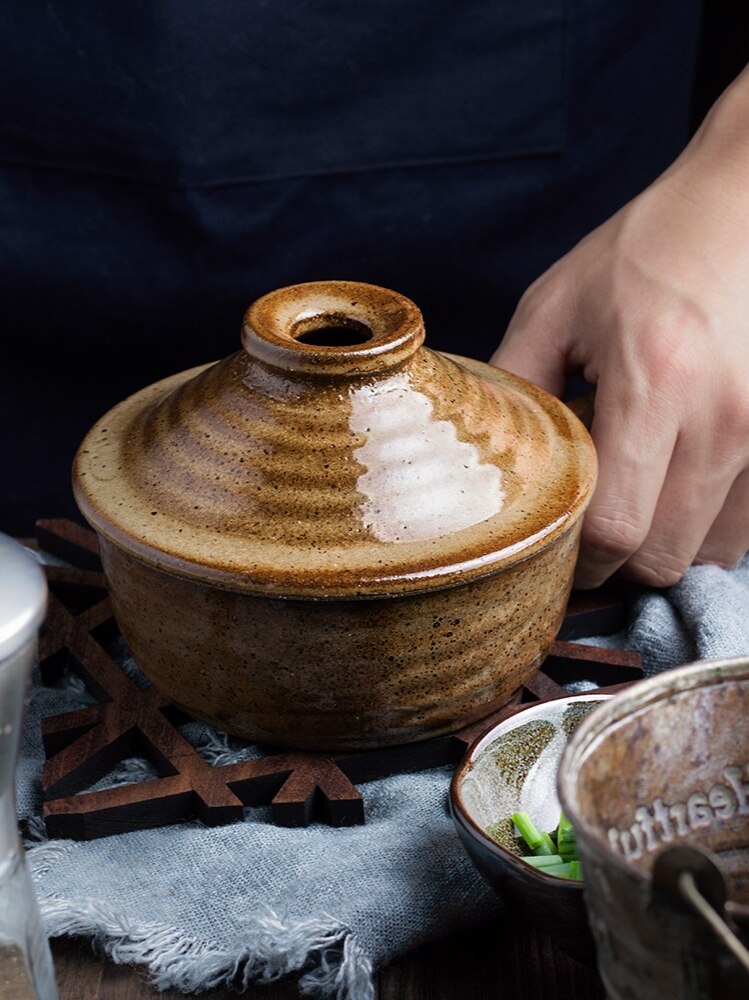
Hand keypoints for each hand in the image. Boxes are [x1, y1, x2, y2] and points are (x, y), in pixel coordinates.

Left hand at [491, 71, 748, 588]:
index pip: (614, 528)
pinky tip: (674, 489)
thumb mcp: (557, 306)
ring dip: (662, 547)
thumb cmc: (646, 251)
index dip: (576, 559)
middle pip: (663, 556)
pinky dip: (704, 529)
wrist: (740, 206)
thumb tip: (481, 458)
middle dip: (615, 563)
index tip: (554, 551)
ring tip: (633, 501)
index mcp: (656, 380)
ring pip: (709, 553)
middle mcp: (725, 416)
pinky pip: (745, 529)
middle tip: (585, 532)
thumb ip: (512, 385)